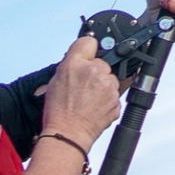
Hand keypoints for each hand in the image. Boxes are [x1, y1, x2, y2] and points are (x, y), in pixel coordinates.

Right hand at [40, 36, 125, 153]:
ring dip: (103, 85)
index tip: (89, 55)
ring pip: (111, 78)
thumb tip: (85, 54)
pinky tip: (95, 106)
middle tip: (84, 86)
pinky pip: (114, 93)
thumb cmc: (59, 109)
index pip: (89, 41)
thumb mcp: (57, 78)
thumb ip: (73, 62)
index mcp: (75, 63)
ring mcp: (108, 86)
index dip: (89, 49)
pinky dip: (107, 98)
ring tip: (88, 98)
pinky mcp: (116, 100)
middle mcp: (95, 71)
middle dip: (97, 70)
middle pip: (103, 62)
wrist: (68, 132)